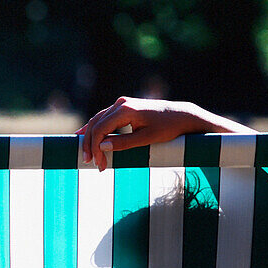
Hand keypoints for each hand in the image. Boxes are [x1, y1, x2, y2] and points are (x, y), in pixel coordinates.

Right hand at [77, 96, 252, 169]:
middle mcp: (121, 103)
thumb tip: (102, 146)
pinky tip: (85, 136)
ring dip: (91, 138)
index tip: (98, 164)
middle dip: (90, 144)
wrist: (182, 115)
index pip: (100, 129)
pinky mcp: (124, 107)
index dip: (95, 148)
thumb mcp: (146, 139)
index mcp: (126, 110)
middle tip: (89, 162)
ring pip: (97, 120)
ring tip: (86, 154)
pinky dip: (95, 129)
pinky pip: (104, 118)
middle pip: (95, 124)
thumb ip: (123, 143)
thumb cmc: (167, 128)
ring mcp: (122, 104)